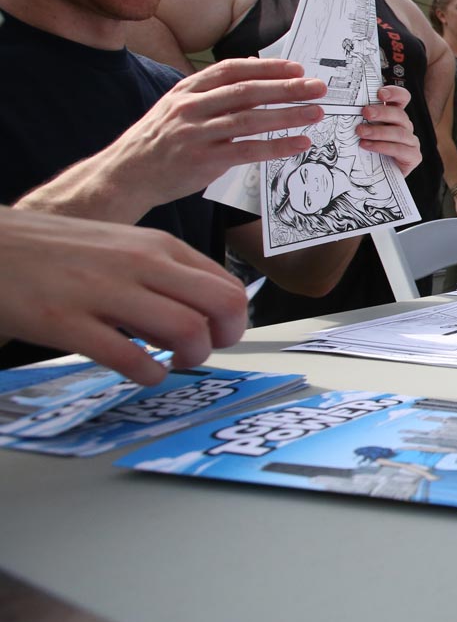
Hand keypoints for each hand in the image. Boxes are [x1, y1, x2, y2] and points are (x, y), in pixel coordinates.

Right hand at [0, 207, 246, 384]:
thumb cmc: (58, 252)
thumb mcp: (124, 247)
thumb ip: (165, 274)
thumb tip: (204, 313)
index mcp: (158, 246)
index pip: (227, 285)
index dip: (233, 321)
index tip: (218, 336)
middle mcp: (140, 264)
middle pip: (221, 305)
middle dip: (224, 340)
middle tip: (201, 352)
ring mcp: (104, 292)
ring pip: (187, 330)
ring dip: (190, 359)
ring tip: (171, 362)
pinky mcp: (67, 323)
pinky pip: (131, 359)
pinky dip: (149, 375)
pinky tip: (141, 372)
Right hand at [99, 57, 328, 213]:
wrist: (127, 173)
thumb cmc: (160, 140)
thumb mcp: (178, 107)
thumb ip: (212, 96)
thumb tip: (257, 83)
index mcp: (187, 89)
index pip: (232, 70)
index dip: (267, 67)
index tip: (296, 67)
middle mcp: (191, 107)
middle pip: (247, 92)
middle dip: (287, 88)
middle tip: (317, 87)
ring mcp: (197, 133)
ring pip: (251, 120)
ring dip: (288, 115)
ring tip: (315, 113)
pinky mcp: (205, 160)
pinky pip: (249, 150)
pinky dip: (277, 146)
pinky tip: (300, 143)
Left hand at [360, 84, 421, 175]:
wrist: (376, 178)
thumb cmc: (368, 152)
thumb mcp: (363, 132)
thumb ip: (360, 120)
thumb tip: (342, 108)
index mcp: (394, 115)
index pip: (402, 98)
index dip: (394, 93)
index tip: (380, 93)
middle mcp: (405, 126)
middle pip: (399, 114)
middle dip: (382, 112)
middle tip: (365, 112)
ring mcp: (411, 141)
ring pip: (399, 132)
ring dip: (378, 131)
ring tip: (361, 132)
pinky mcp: (413, 157)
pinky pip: (400, 149)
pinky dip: (383, 147)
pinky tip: (368, 146)